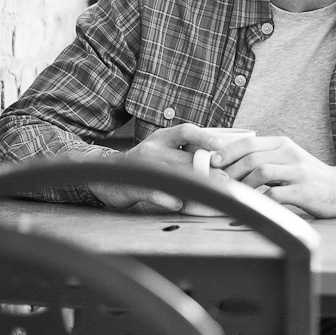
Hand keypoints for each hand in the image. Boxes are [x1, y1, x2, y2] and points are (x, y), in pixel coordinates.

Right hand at [91, 124, 230, 212]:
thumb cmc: (146, 163)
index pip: (185, 131)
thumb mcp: (163, 149)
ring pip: (171, 174)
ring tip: (210, 191)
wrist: (109, 175)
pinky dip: (168, 198)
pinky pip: (154, 191)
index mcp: (163, 137)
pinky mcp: (135, 185)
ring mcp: (143, 166)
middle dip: (206, 168)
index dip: (202, 136)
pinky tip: (179, 203)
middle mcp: (153, 148)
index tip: (218, 144)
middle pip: (183, 157)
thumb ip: (185, 151)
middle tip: (225, 178)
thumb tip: (219, 158)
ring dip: (192, 184)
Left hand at [212, 134, 335, 217]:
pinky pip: (273, 197)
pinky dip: (256, 204)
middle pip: (252, 158)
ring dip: (241, 185)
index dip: (227, 152)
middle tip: (216, 182)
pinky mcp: (302, 191)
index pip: (250, 143)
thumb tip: (231, 165)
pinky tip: (244, 214)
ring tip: (230, 195)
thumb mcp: (290, 159)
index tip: (212, 162)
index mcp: (284, 144)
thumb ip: (266, 158)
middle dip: (229, 171)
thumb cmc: (309, 177)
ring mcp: (297, 172)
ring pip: (261, 173)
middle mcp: (290, 154)